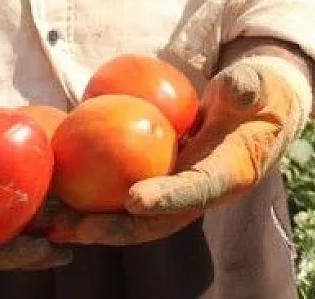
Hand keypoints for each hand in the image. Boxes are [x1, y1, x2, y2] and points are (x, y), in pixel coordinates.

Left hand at [43, 48, 313, 245]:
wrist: (262, 111)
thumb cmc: (259, 94)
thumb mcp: (258, 86)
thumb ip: (249, 88)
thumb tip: (237, 86)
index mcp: (230, 174)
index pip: (197, 189)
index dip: (168, 197)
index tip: (134, 199)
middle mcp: (201, 193)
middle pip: (156, 221)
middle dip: (116, 228)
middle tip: (76, 229)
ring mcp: (179, 192)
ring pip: (134, 218)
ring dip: (95, 225)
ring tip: (52, 224)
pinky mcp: (162, 184)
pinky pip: (125, 198)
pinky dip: (94, 202)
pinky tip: (56, 195)